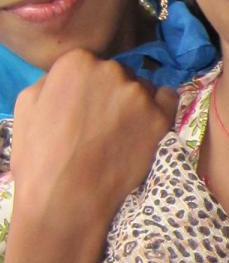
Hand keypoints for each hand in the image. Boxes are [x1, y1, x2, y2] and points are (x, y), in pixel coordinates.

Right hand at [9, 50, 175, 239]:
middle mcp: (111, 70)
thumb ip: (52, 81)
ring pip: (143, 89)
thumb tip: (71, 75)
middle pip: (119, 75)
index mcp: (76, 63)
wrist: (66, 199)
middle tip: (101, 124)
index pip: (91, 64)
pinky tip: (145, 129)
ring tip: (120, 134)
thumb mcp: (27, 106)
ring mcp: (139, 94)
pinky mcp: (161, 117)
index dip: (87, 88)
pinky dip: (159, 111)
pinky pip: (167, 101)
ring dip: (135, 104)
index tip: (84, 108)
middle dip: (112, 94)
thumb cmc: (40, 156)